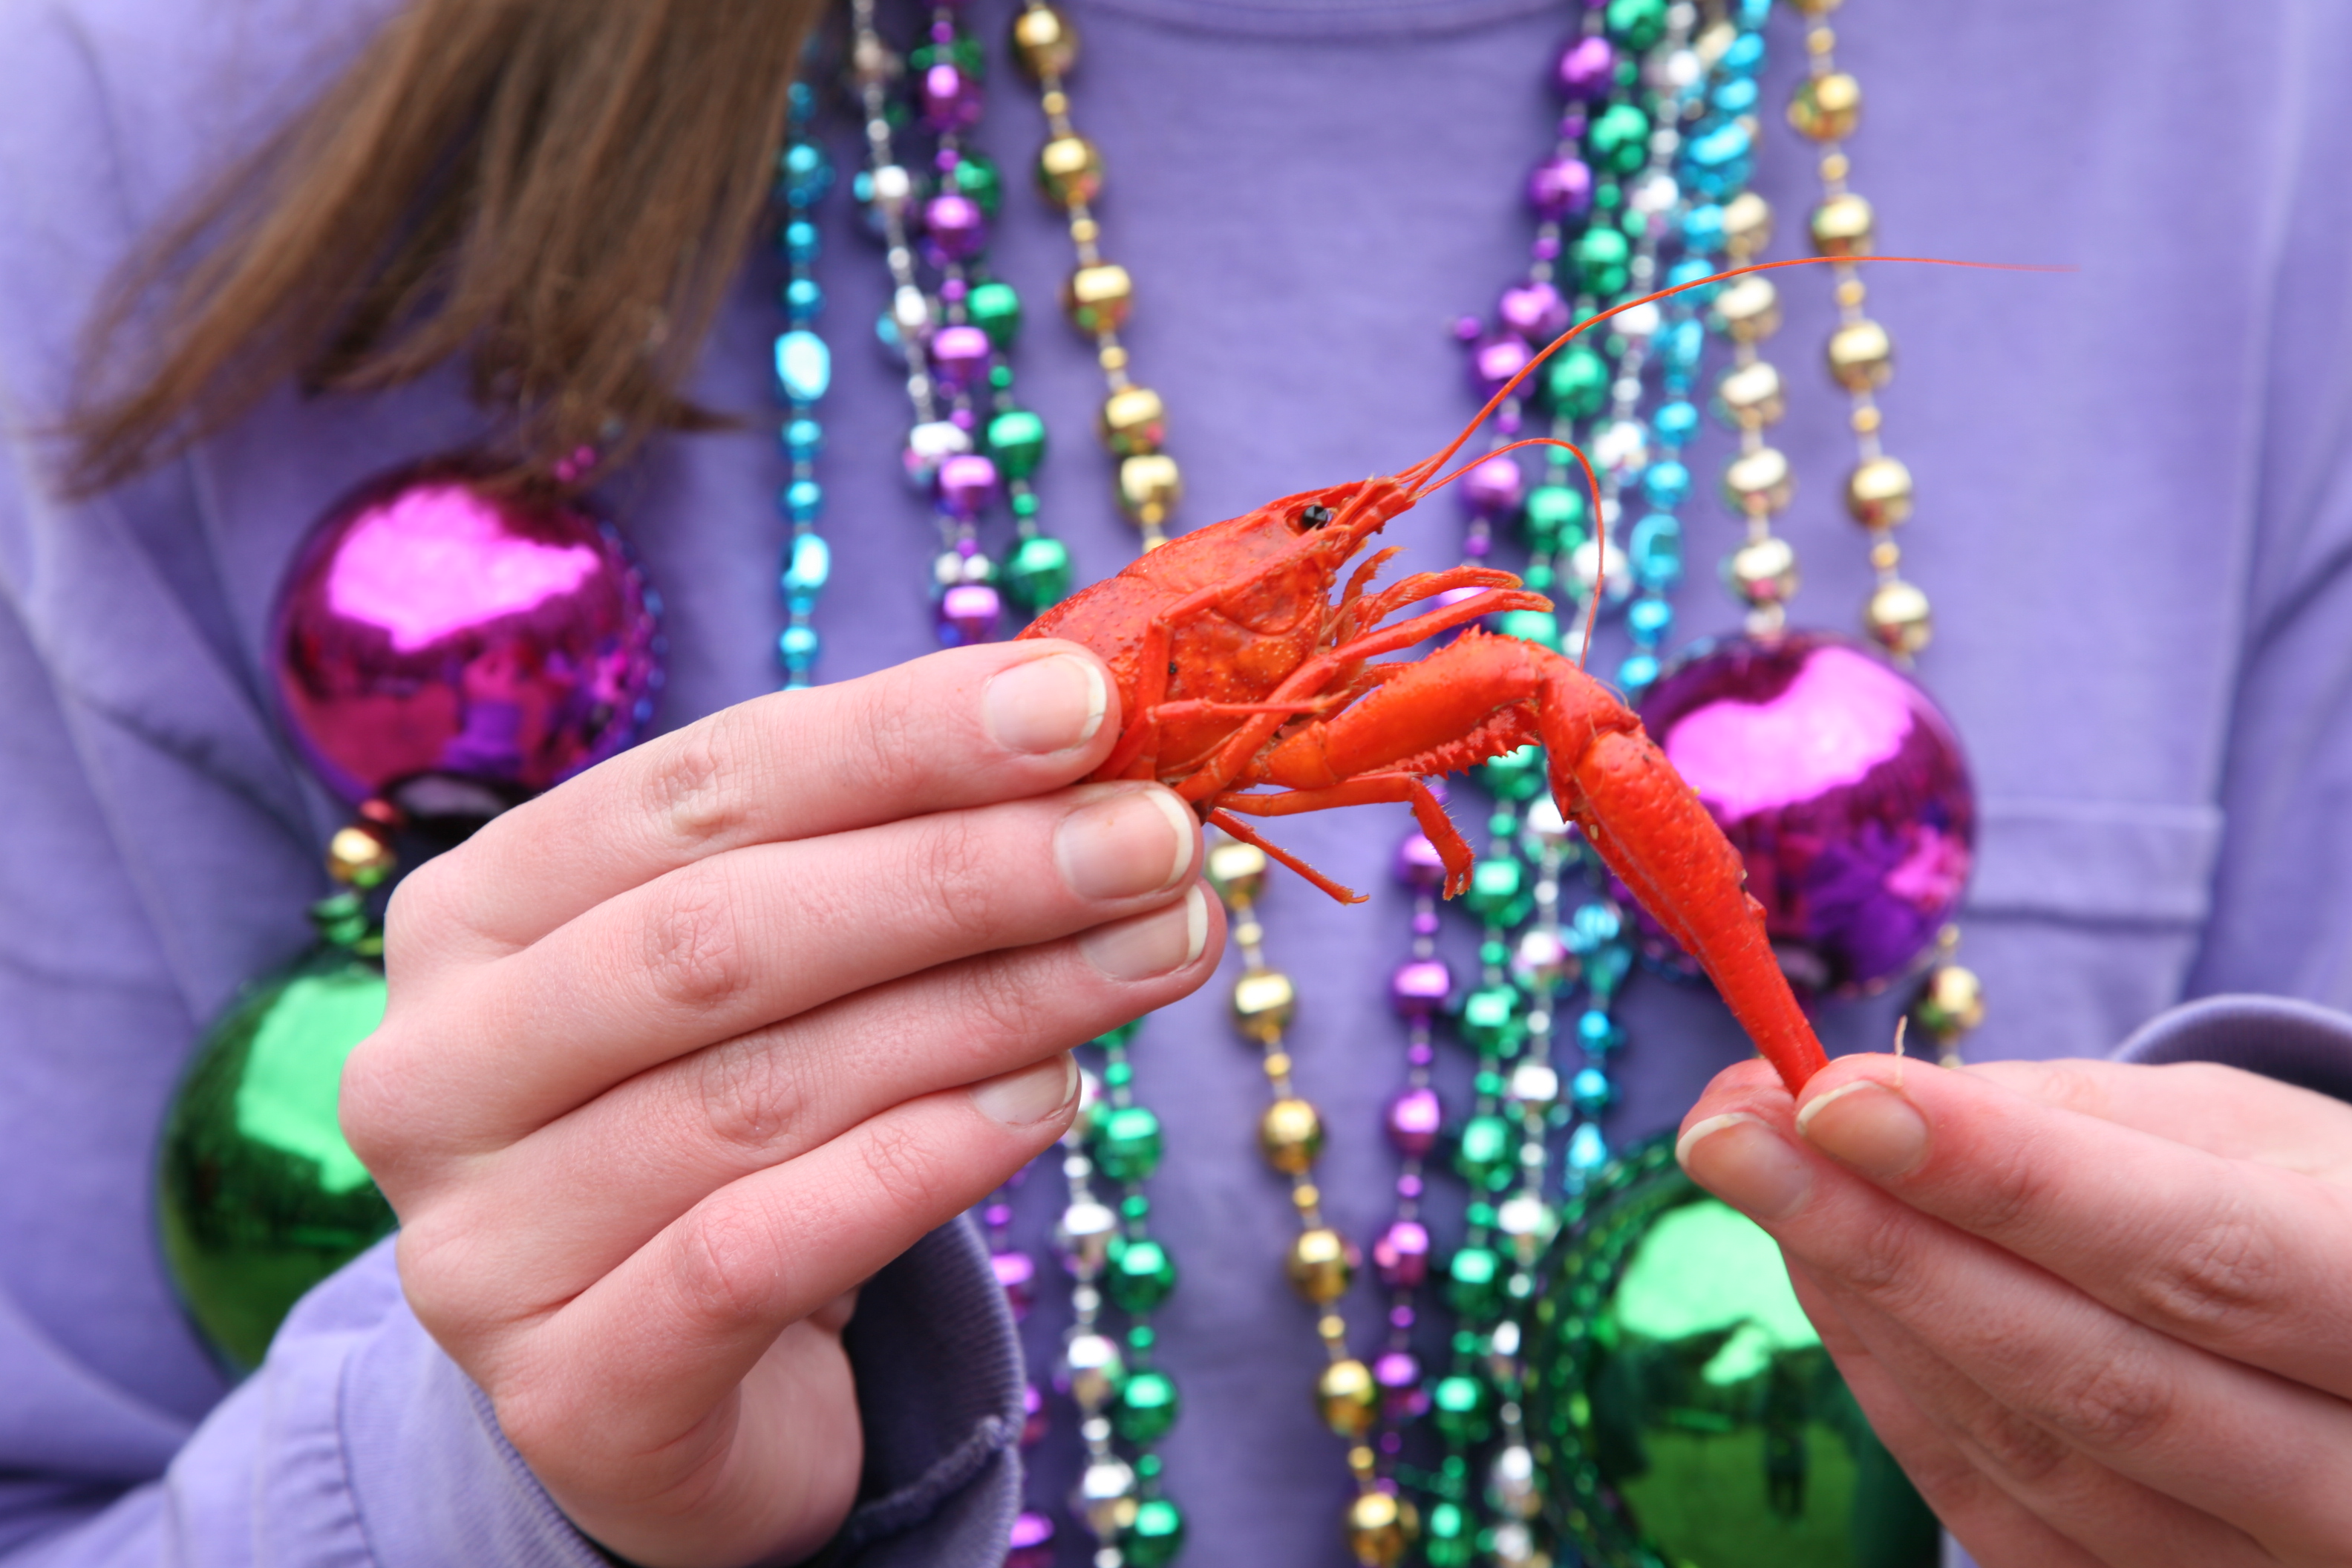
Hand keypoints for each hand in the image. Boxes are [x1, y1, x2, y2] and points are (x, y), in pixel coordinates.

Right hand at [339, 641, 1221, 1567]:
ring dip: (991, 1007)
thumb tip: (1098, 747)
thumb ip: (889, 857)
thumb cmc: (733, 1133)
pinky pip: (755, 1255)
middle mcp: (437, 1068)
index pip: (694, 788)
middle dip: (964, 871)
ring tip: (1153, 952)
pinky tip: (1052, 1098)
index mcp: (476, 916)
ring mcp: (479, 1245)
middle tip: (1154, 841)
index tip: (1083, 703)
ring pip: (758, 1089)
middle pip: (720, 932)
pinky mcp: (566, 1394)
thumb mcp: (785, 977)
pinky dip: (919, 1165)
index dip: (898, 736)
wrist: (660, 1403)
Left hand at [1676, 1049, 2351, 1566]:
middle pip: (2100, 1380)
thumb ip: (2047, 1119)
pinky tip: (1821, 1280)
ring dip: (1870, 1310)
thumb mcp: (2228, 1133)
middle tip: (1728, 1133)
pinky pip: (2005, 1520)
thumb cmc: (2296, 1206)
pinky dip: (1896, 1394)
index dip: (2003, 1178)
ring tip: (1758, 1177)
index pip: (2195, 1256)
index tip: (1830, 1097)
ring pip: (2037, 1459)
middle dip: (1887, 1245)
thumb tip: (1832, 1102)